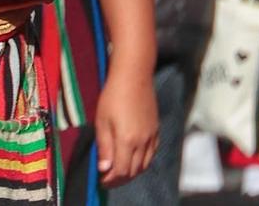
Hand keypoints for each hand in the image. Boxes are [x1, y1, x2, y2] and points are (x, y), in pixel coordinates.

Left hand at [93, 69, 158, 187]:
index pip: (122, 170)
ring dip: (132, 172)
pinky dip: (142, 163)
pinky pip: (151, 155)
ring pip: (144, 165)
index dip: (111, 179)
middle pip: (134, 171)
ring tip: (119, 171)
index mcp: (128, 141)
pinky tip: (133, 159)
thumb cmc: (112, 97)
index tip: (101, 180)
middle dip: (121, 179)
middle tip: (108, 179)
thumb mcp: (101, 121)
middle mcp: (143, 143)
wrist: (134, 79)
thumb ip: (104, 146)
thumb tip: (104, 168)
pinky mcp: (157, 132)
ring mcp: (152, 138)